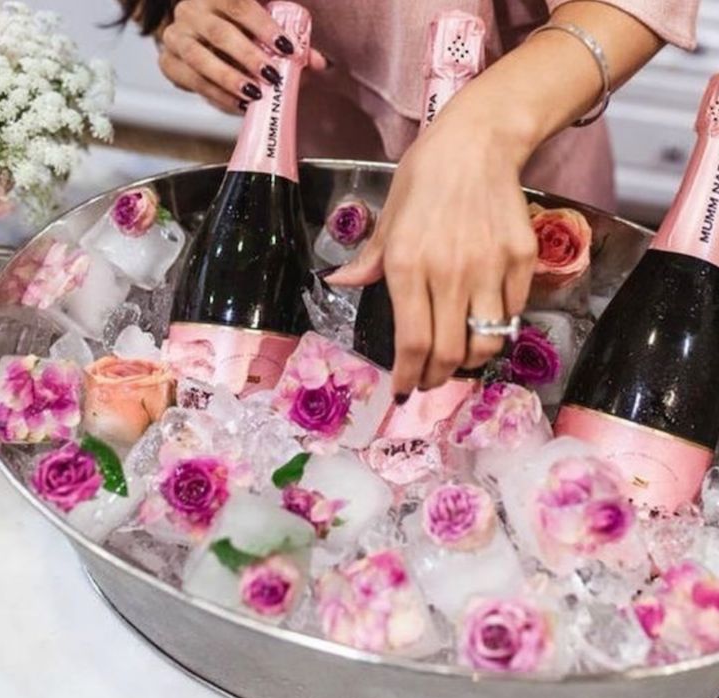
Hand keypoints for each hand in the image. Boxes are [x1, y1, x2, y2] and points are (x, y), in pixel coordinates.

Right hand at [158, 0, 326, 113]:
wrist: (202, 43)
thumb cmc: (241, 34)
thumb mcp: (266, 32)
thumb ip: (291, 45)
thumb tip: (320, 63)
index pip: (239, 3)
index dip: (263, 25)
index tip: (287, 48)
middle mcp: (192, 9)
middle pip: (220, 32)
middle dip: (248, 56)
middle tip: (272, 76)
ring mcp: (176, 35)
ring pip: (200, 57)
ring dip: (230, 79)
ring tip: (254, 94)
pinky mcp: (168, 62)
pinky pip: (192, 81)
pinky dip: (218, 95)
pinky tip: (240, 103)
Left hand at [326, 87, 537, 398]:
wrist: (479, 141)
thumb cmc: (425, 177)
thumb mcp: (387, 217)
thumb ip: (369, 261)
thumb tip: (341, 285)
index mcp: (408, 265)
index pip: (412, 342)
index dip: (409, 377)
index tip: (405, 390)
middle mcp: (449, 273)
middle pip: (448, 354)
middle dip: (436, 379)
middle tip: (430, 380)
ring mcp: (490, 268)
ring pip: (486, 343)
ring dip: (469, 362)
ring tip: (457, 359)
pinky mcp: (522, 260)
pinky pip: (511, 314)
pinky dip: (496, 329)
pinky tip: (482, 323)